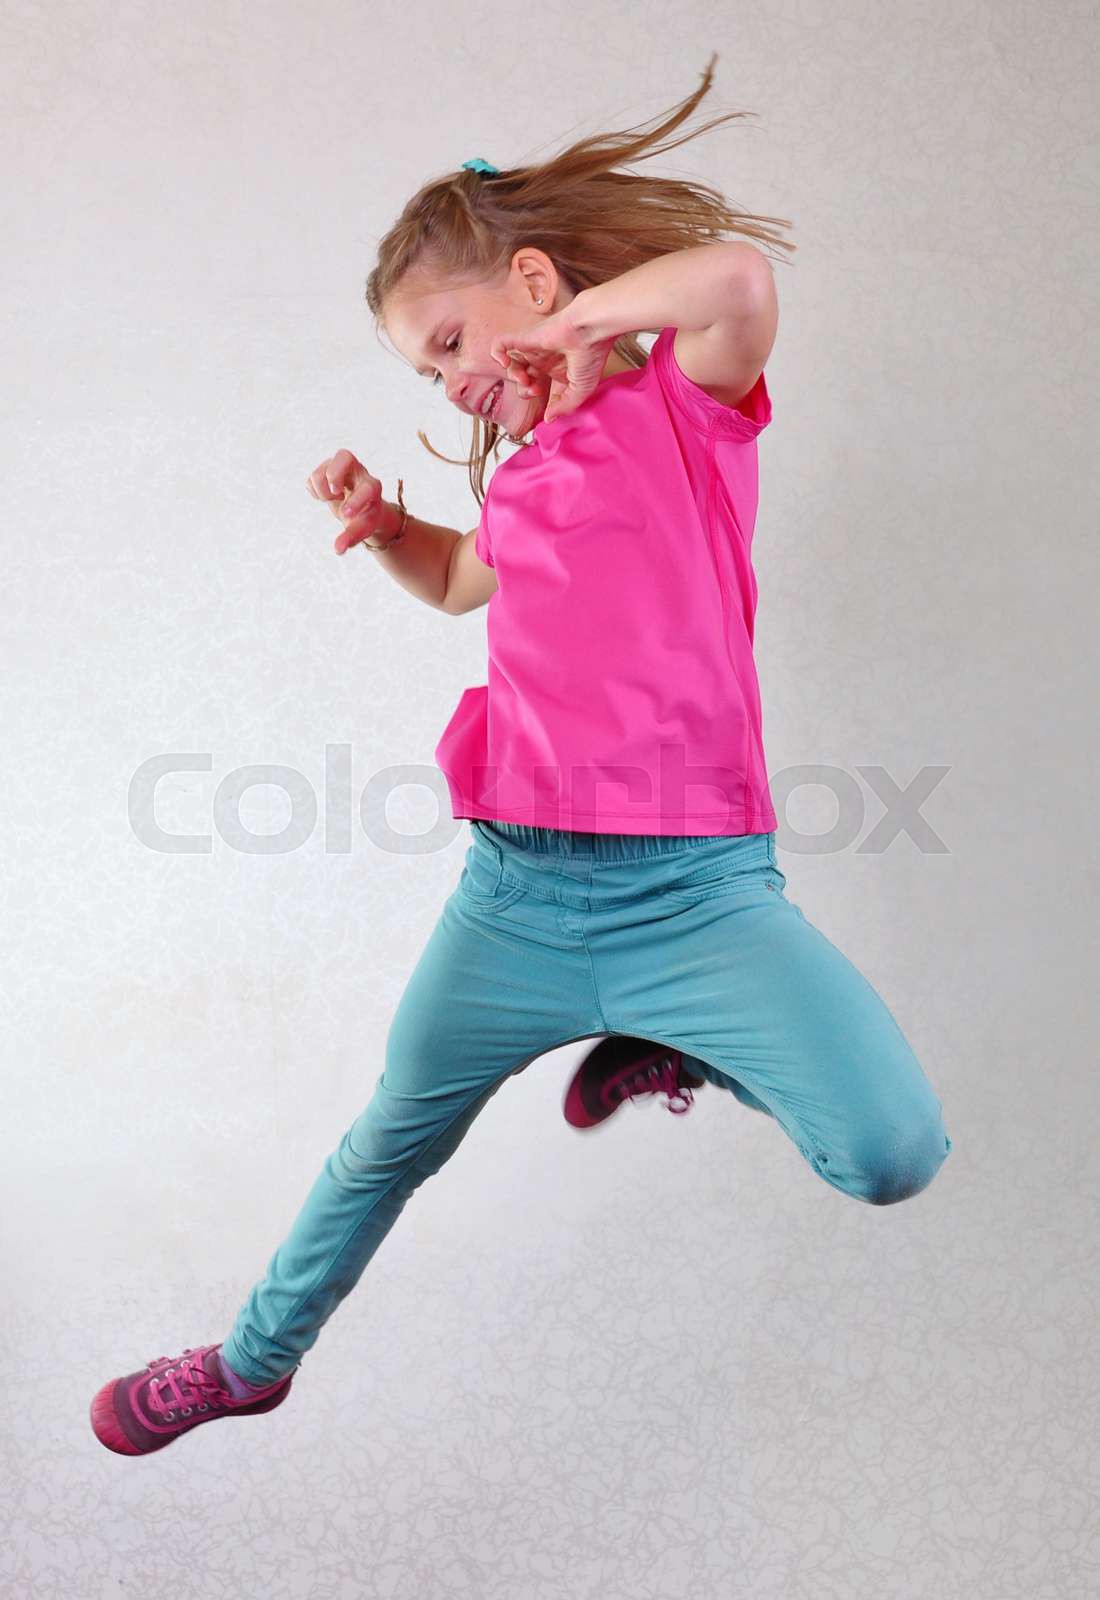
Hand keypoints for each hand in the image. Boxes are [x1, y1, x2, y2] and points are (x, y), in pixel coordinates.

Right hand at [306, 449, 399, 554]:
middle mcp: (357, 472)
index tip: (346, 514)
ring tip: (331, 498)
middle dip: (334, 474)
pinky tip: (324, 496)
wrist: (359, 507)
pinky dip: (314, 489)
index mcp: (372, 486)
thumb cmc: (363, 517)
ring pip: (325, 466)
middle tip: (334, 493)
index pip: (367, 488)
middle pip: (344, 456)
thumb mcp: (361, 529)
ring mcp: (340, 468)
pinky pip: (313, 476)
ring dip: (322, 487)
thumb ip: (351, 538)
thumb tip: (338, 550)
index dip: (356, 500)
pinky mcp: (326, 469)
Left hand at [490, 305, 617, 424]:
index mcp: (557, 370)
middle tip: (534, 390)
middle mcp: (544, 359)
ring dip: (513, 376)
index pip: (541, 388)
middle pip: (523, 378)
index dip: (540, 400)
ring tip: (523, 378)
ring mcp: (532, 348)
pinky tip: (505, 363)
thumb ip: (564, 407)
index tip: (547, 406)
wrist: (588, 331)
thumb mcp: (581, 390)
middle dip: (524, 390)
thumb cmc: (590, 356)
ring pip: (511, 364)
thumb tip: (549, 419)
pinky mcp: (524, 337)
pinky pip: (499, 344)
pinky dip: (497, 354)